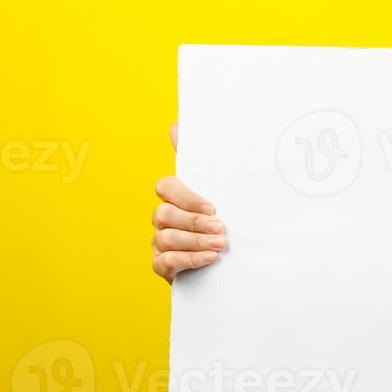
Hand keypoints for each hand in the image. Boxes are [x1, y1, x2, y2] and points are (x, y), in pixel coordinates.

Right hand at [152, 123, 225, 282]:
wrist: (231, 264)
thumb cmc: (224, 224)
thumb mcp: (224, 195)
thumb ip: (204, 164)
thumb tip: (177, 126)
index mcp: (177, 199)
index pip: (166, 187)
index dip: (186, 196)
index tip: (213, 207)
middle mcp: (164, 219)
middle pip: (163, 214)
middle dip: (194, 222)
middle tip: (221, 229)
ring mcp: (160, 243)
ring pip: (165, 237)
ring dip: (195, 241)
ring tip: (221, 245)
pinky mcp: (163, 266)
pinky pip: (166, 261)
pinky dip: (189, 259)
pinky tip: (209, 259)